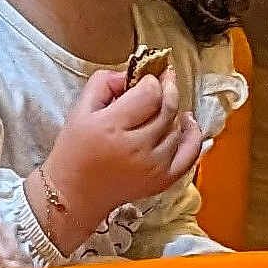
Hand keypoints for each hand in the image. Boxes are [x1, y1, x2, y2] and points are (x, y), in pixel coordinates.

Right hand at [28, 66, 201, 252]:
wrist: (75, 194)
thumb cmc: (74, 150)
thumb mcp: (80, 109)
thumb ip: (104, 82)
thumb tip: (131, 73)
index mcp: (112, 127)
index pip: (150, 93)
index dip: (151, 80)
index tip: (145, 78)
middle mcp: (136, 147)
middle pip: (167, 107)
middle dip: (167, 88)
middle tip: (163, 80)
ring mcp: (153, 166)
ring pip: (177, 126)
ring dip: (173, 112)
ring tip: (162, 106)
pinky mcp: (163, 180)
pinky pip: (190, 152)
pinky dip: (193, 134)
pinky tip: (186, 122)